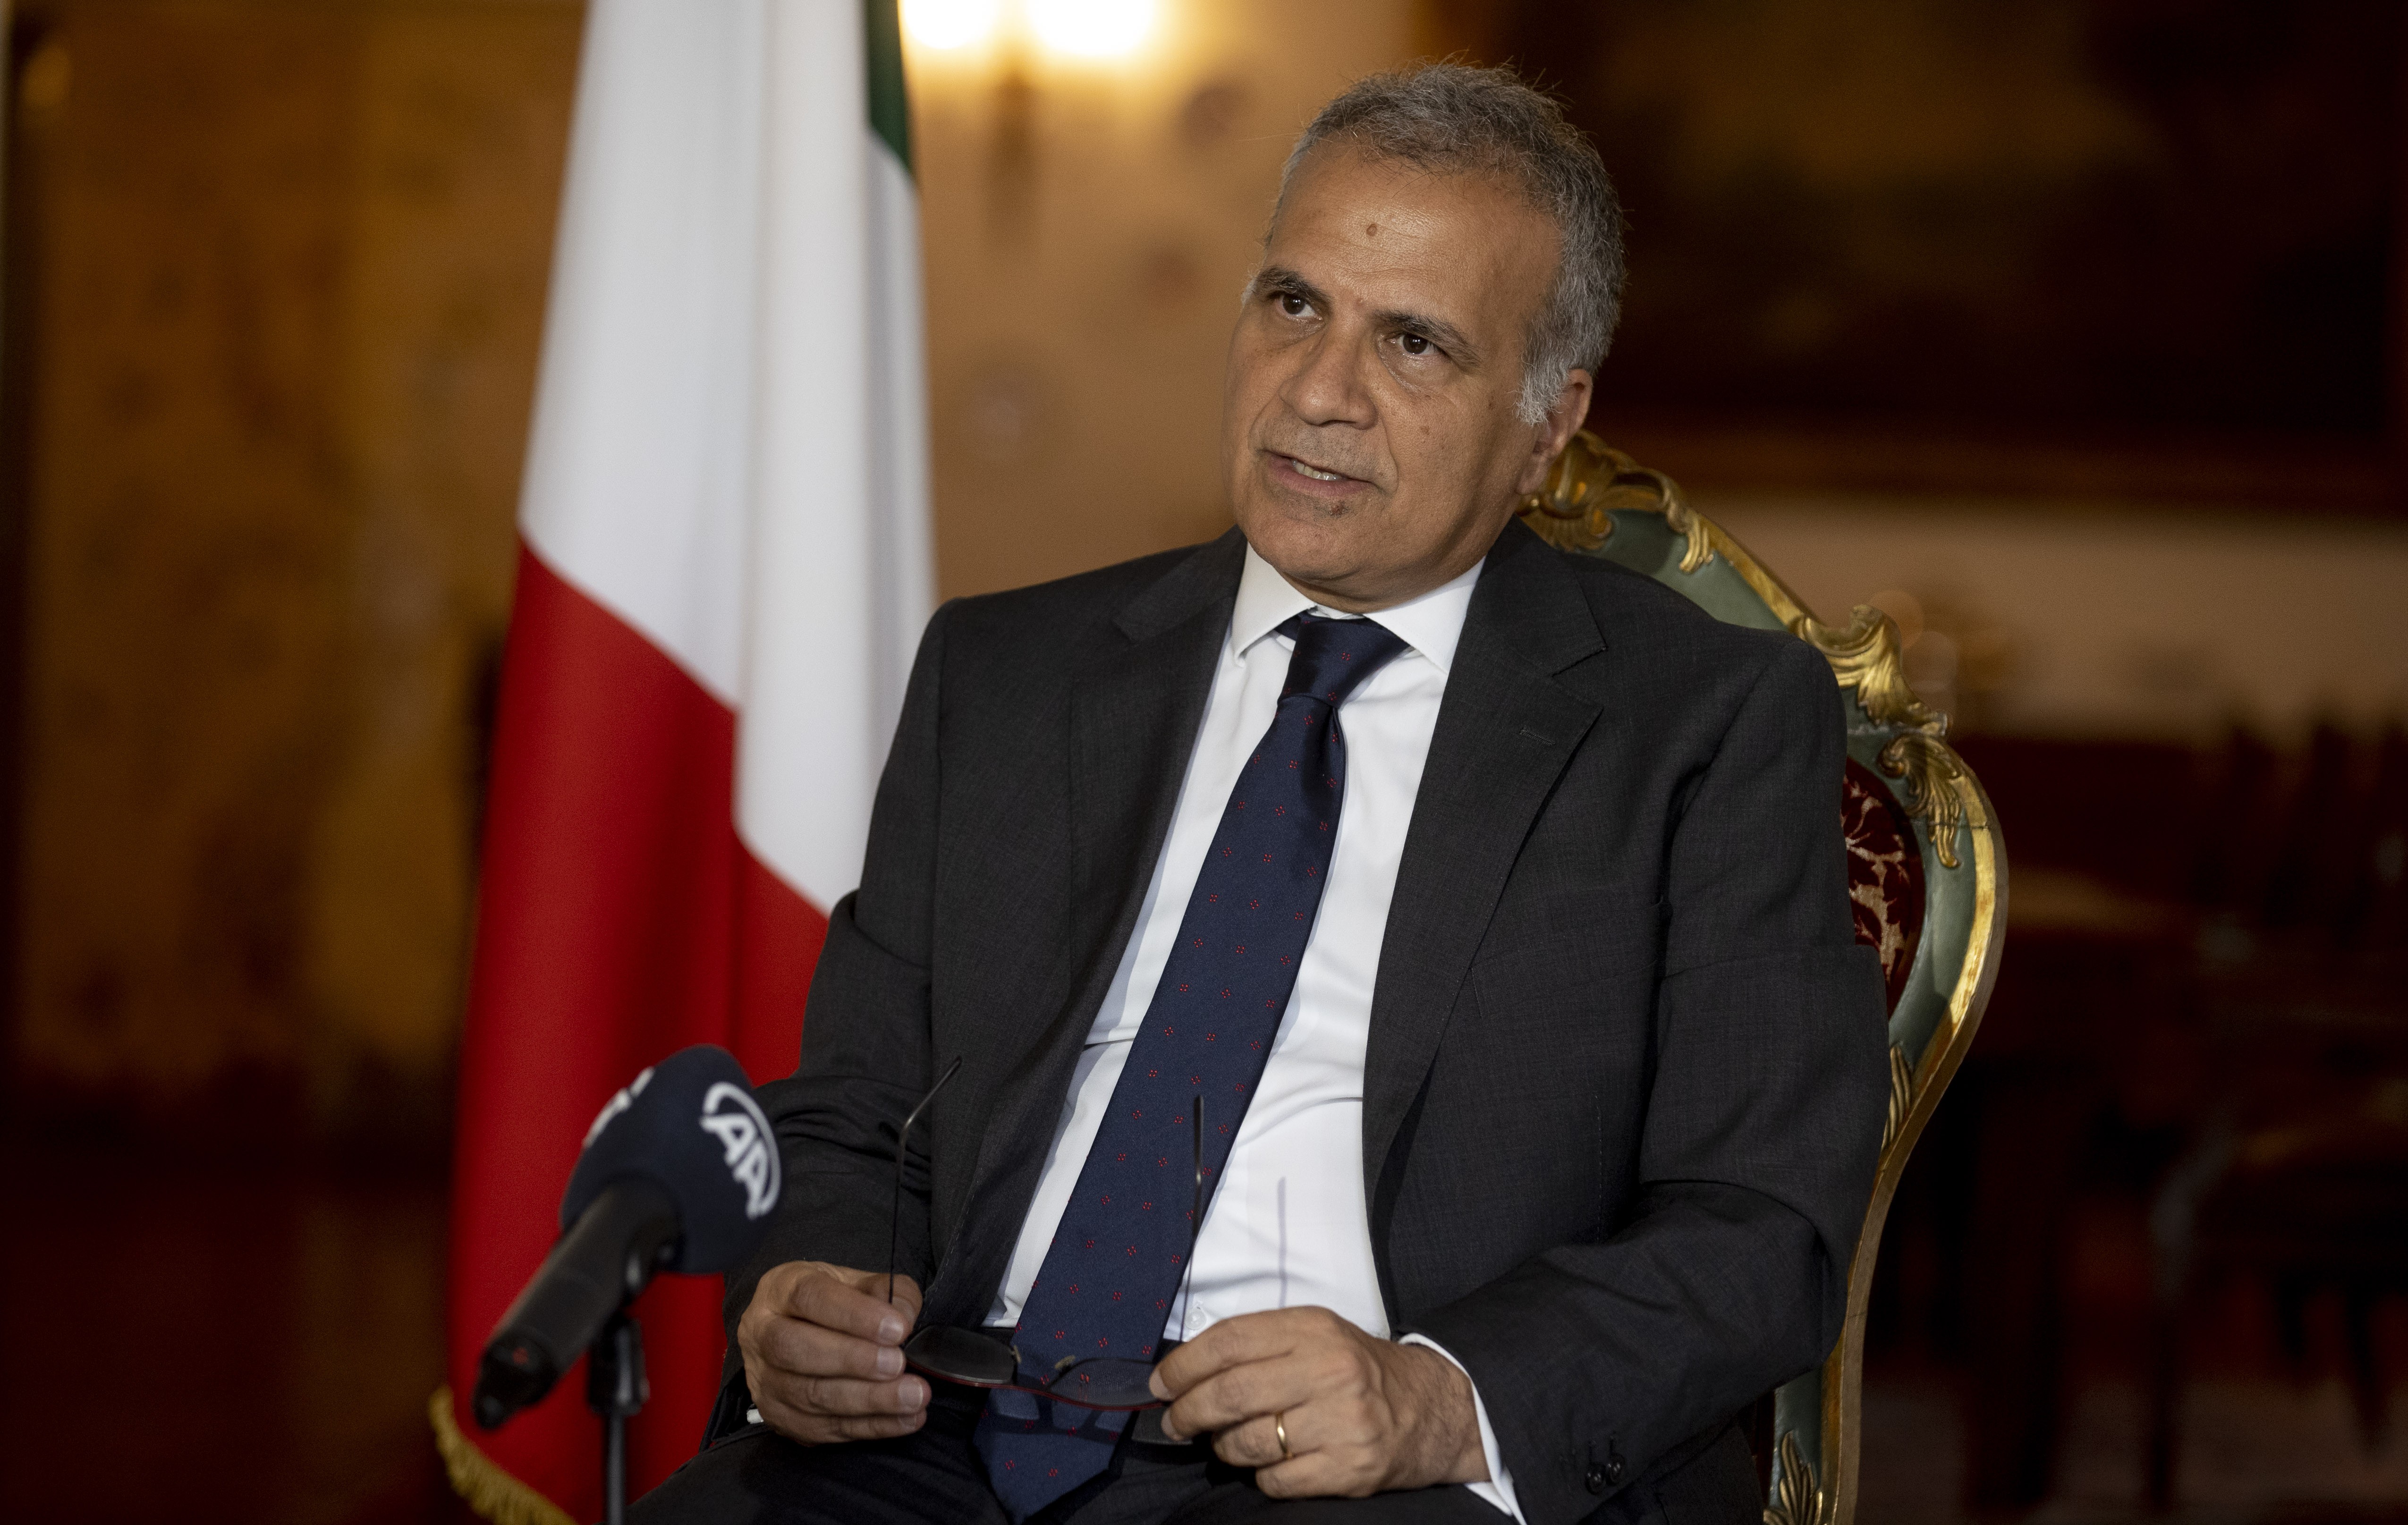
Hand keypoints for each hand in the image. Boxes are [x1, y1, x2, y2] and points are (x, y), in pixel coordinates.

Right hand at [737, 1261, 929, 1443]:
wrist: (794, 1333)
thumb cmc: (831, 1305)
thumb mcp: (858, 1283)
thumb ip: (888, 1290)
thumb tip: (905, 1315)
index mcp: (780, 1288)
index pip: (810, 1297)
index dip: (854, 1314)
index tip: (898, 1328)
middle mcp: (761, 1333)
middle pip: (795, 1349)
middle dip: (854, 1360)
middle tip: (899, 1365)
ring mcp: (764, 1380)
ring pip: (808, 1395)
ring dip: (868, 1400)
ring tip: (912, 1397)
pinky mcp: (778, 1417)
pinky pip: (821, 1428)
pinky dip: (869, 1426)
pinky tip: (904, 1419)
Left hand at [1147, 1306, 1486, 1497]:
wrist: (1430, 1409)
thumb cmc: (1357, 1371)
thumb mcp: (1315, 1335)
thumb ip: (1257, 1345)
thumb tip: (1185, 1372)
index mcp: (1313, 1329)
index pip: (1228, 1341)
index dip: (1183, 1366)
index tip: (1162, 1384)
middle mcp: (1330, 1370)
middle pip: (1230, 1394)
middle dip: (1188, 1413)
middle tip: (1176, 1423)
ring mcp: (1342, 1422)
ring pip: (1249, 1443)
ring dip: (1223, 1449)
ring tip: (1226, 1444)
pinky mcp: (1350, 1468)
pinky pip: (1276, 1481)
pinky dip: (1261, 1478)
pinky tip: (1270, 1464)